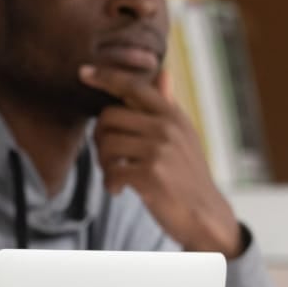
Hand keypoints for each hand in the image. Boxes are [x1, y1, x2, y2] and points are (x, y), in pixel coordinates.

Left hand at [79, 65, 243, 257]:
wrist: (205, 214)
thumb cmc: (186, 174)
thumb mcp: (182, 135)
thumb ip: (167, 106)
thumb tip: (163, 72)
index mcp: (172, 115)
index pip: (134, 87)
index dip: (106, 77)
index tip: (83, 73)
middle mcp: (167, 128)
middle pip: (108, 116)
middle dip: (99, 137)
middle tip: (109, 156)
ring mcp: (160, 150)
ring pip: (106, 144)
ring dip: (104, 163)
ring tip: (117, 174)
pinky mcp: (151, 174)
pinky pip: (111, 171)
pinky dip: (110, 183)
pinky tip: (120, 189)